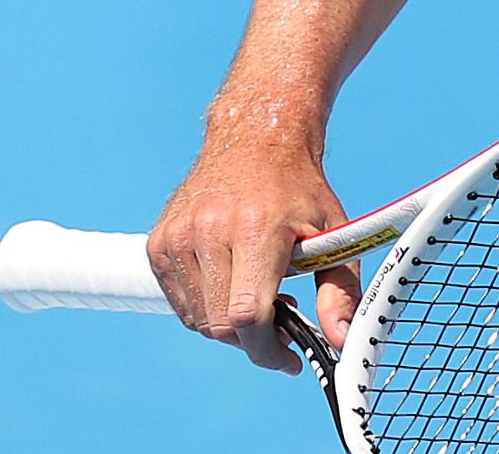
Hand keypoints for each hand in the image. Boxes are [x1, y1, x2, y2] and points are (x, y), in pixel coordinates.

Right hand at [145, 116, 361, 372]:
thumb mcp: (334, 233)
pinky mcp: (159, 243)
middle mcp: (208, 231)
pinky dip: (206, 308)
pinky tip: (233, 284)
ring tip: (259, 295)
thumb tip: (340, 341)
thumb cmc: (299, 188)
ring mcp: (177, 236)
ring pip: (198, 320)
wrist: (253, 139)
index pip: (246, 316)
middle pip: (221, 326)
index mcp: (254, 229)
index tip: (290, 360)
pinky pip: (181, 303)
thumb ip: (339, 291)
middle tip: (282, 319)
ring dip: (229, 325)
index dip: (267, 350)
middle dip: (254, 340)